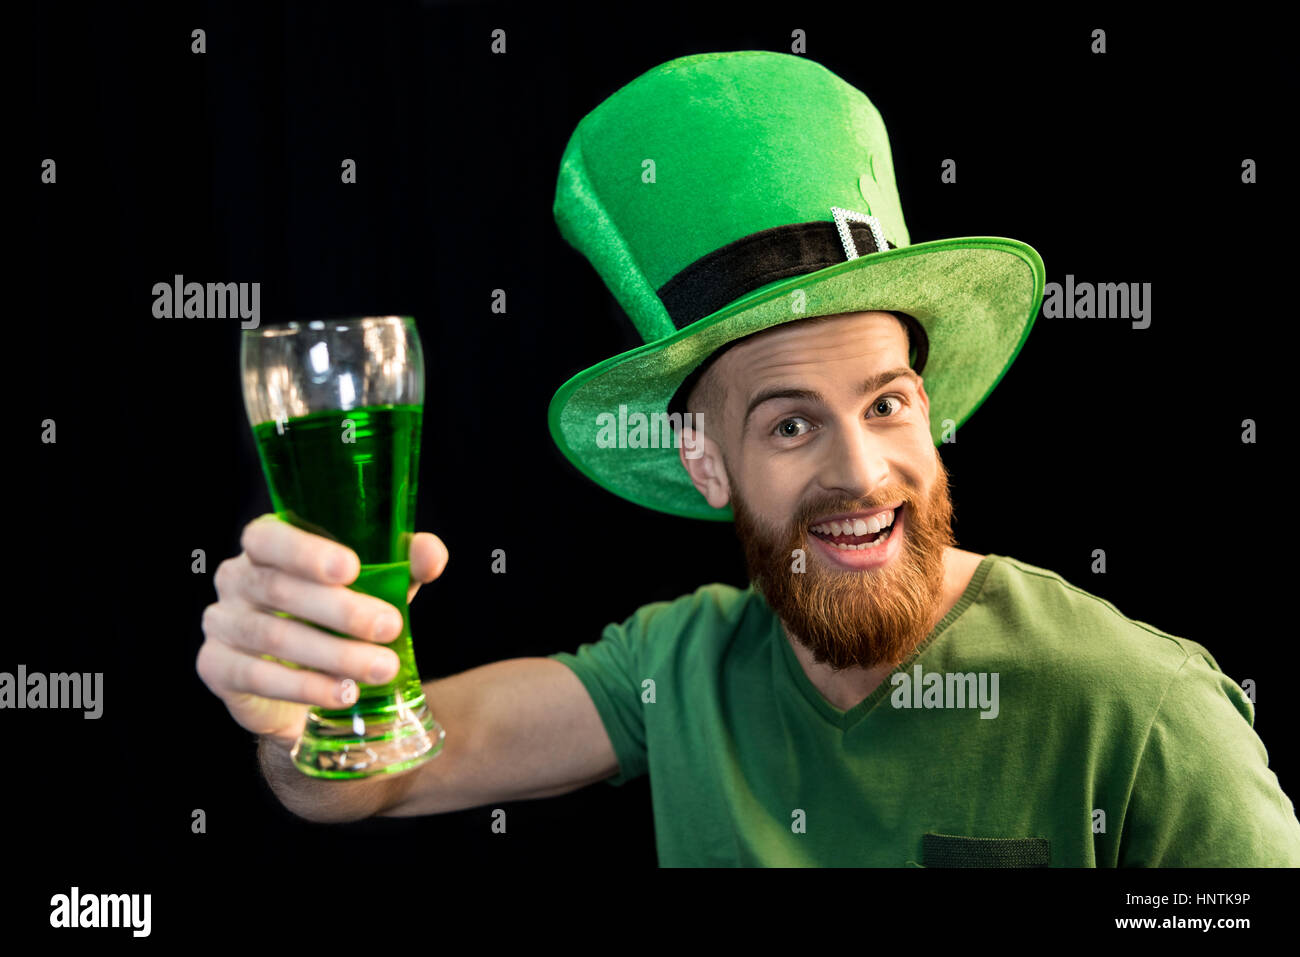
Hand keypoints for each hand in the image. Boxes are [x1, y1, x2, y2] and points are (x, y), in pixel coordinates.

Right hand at [196, 514, 449, 751]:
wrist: (301, 684)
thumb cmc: (338, 618)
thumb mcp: (376, 587)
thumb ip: (403, 565)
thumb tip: (430, 552)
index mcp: (266, 545)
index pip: (269, 537)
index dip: (306, 552)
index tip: (352, 568)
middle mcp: (235, 578)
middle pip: (279, 588)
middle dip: (341, 611)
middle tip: (389, 627)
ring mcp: (221, 622)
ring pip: (275, 636)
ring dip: (334, 655)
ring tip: (381, 668)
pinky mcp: (216, 666)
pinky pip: (258, 676)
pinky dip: (305, 686)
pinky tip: (343, 694)